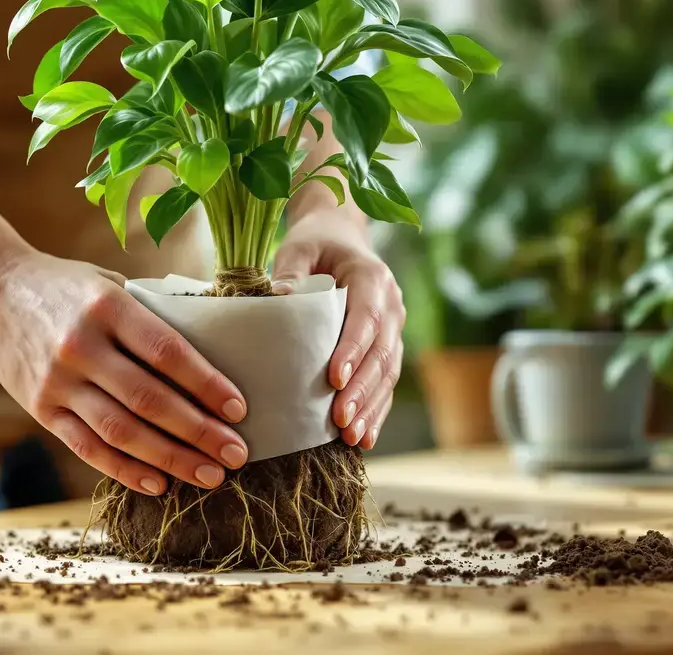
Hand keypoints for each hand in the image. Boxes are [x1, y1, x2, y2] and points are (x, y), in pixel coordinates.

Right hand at [0, 249, 249, 495]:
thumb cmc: (70, 287)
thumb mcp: (112, 284)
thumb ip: (153, 314)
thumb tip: (219, 347)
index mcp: (107, 307)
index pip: (166, 351)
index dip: (206, 383)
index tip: (239, 409)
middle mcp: (80, 345)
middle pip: (149, 399)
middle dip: (198, 432)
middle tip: (236, 454)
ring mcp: (57, 381)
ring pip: (121, 431)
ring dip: (170, 458)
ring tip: (209, 475)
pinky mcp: (41, 408)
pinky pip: (87, 448)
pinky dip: (125, 470)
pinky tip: (159, 483)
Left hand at [271, 209, 403, 450]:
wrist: (340, 236)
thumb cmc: (315, 242)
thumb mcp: (297, 247)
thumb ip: (290, 270)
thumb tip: (279, 297)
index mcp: (372, 277)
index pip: (367, 318)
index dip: (353, 350)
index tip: (335, 380)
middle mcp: (391, 304)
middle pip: (382, 353)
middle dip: (363, 390)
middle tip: (341, 421)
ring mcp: (393, 327)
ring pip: (388, 373)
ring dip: (372, 407)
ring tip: (353, 437)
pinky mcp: (387, 345)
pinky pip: (386, 381)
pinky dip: (376, 409)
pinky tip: (365, 437)